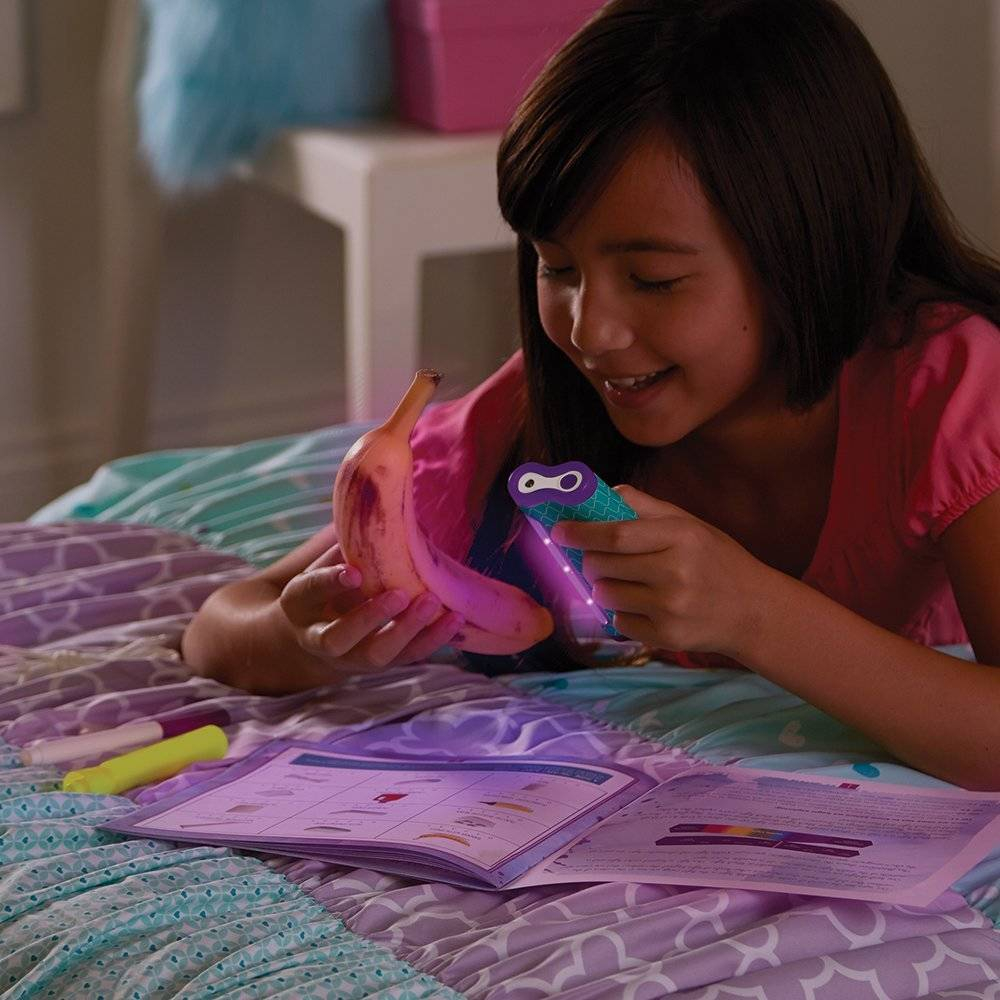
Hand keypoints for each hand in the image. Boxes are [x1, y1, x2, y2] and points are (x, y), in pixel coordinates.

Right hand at [278, 542, 465, 676]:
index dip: (330, 583)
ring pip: (375, 655)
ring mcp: (350, 657)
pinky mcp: (380, 664)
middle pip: (338, 638)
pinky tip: (454, 619)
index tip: (354, 572)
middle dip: (370, 618)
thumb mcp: (328, 559)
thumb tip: (383, 495)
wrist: (321, 628)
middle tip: (400, 594)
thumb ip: (350, 539)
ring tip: (433, 603)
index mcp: (299, 603)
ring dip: (406, 631)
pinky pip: (406, 659)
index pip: (309, 591)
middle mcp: (318, 636)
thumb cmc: (329, 582)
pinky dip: (432, 640)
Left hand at [550, 485, 772, 656]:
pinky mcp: (667, 637)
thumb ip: (646, 508)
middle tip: (595, 559)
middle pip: (603, 565)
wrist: (754, 612)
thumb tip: (603, 492)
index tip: (559, 531)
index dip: (581, 532)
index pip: (616, 534)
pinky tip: (646, 606)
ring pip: (605, 595)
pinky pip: (619, 622)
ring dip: (604, 587)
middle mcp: (676, 573)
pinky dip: (623, 613)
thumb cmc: (717, 561)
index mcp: (681, 537)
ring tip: (626, 583)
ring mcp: (670, 608)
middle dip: (589, 561)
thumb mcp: (690, 525)